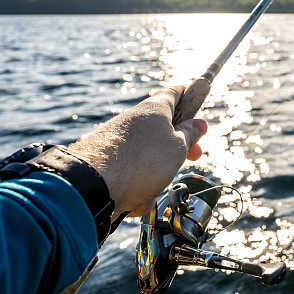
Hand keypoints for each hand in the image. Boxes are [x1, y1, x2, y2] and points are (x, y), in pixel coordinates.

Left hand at [67, 86, 206, 217]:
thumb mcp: (177, 148)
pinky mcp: (103, 160)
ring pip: (146, 155)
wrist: (93, 183)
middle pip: (162, 128)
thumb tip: (200, 123)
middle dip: (179, 146)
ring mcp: (116, 139)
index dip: (188, 95)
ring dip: (156, 173)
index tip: (196, 97)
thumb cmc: (142, 161)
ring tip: (154, 189)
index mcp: (153, 109)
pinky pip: (128, 173)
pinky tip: (135, 200)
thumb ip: (190, 136)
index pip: (173, 93)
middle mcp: (133, 120)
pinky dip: (136, 186)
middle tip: (193, 156)